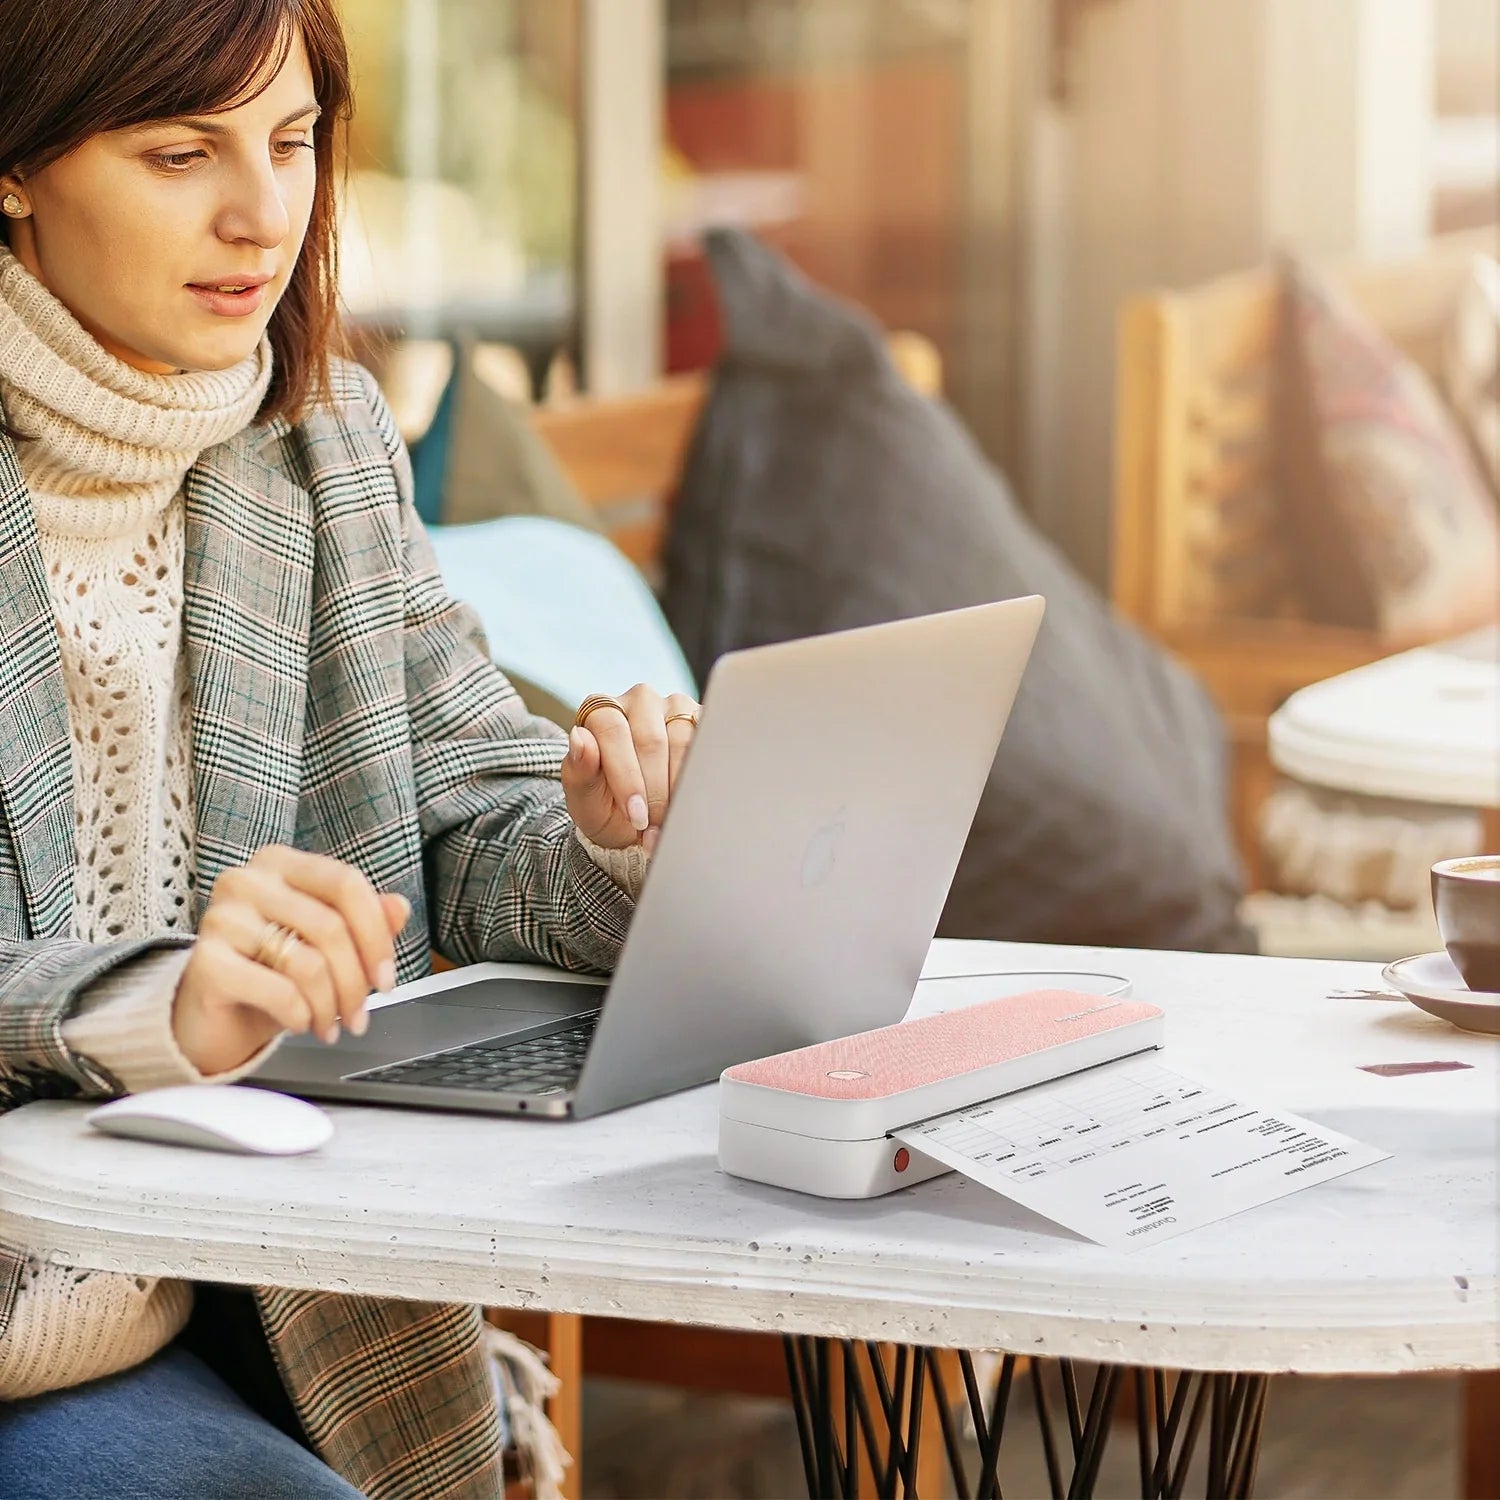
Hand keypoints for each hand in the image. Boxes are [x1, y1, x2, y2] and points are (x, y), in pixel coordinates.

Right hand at [172, 845, 410, 1076]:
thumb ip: (364, 922)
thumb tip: (399, 907)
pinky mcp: (205, 961)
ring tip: (328, 1026)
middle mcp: (248, 881)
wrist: (212, 1019)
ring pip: (308, 962)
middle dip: (355, 982)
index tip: (386, 977)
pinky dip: (299, 1015)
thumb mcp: (325, 947)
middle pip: (331, 926)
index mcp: (282, 865)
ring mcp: (221, 917)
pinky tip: (297, 1023)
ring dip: (330, 1006)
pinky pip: (278, 990)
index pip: (347, 884)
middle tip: (359, 1017)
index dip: (377, 935)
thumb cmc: (271, 975)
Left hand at [561, 684, 700, 854]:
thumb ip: (579, 770)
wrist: (635, 819)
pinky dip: (699, 781)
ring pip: (683, 743)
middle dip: (654, 792)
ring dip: (678, 790)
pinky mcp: (702, 720)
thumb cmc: (604, 805)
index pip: (613, 732)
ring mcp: (674, 707)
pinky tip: (689, 804)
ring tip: (669, 821)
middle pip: (651, 740)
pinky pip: (707, 747)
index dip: (627, 778)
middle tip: (654, 827)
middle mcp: (639, 701)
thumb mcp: (584, 798)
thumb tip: (579, 738)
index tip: (636, 816)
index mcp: (601, 710)